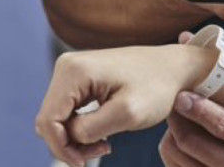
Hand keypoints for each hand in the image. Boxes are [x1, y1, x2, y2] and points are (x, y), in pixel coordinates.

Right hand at [34, 44, 215, 166]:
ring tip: (105, 143)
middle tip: (102, 151)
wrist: (175, 67)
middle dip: (69, 144)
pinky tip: (104, 132)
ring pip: (57, 119)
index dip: (62, 149)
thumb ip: (90, 129)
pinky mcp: (81, 76)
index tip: (89, 160)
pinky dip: (81, 128)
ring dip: (76, 138)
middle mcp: (68, 65)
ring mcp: (73, 69)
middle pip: (48, 121)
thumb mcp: (127, 114)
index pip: (48, 121)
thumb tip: (68, 136)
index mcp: (74, 71)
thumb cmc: (158, 87)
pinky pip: (67, 111)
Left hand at [158, 30, 223, 166]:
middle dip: (177, 118)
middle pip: (194, 141)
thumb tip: (186, 38)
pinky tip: (176, 133)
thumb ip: (222, 69)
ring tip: (175, 113)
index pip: (223, 126)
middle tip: (173, 99)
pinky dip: (169, 147)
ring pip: (180, 154)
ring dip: (171, 131)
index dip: (199, 109)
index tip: (183, 94)